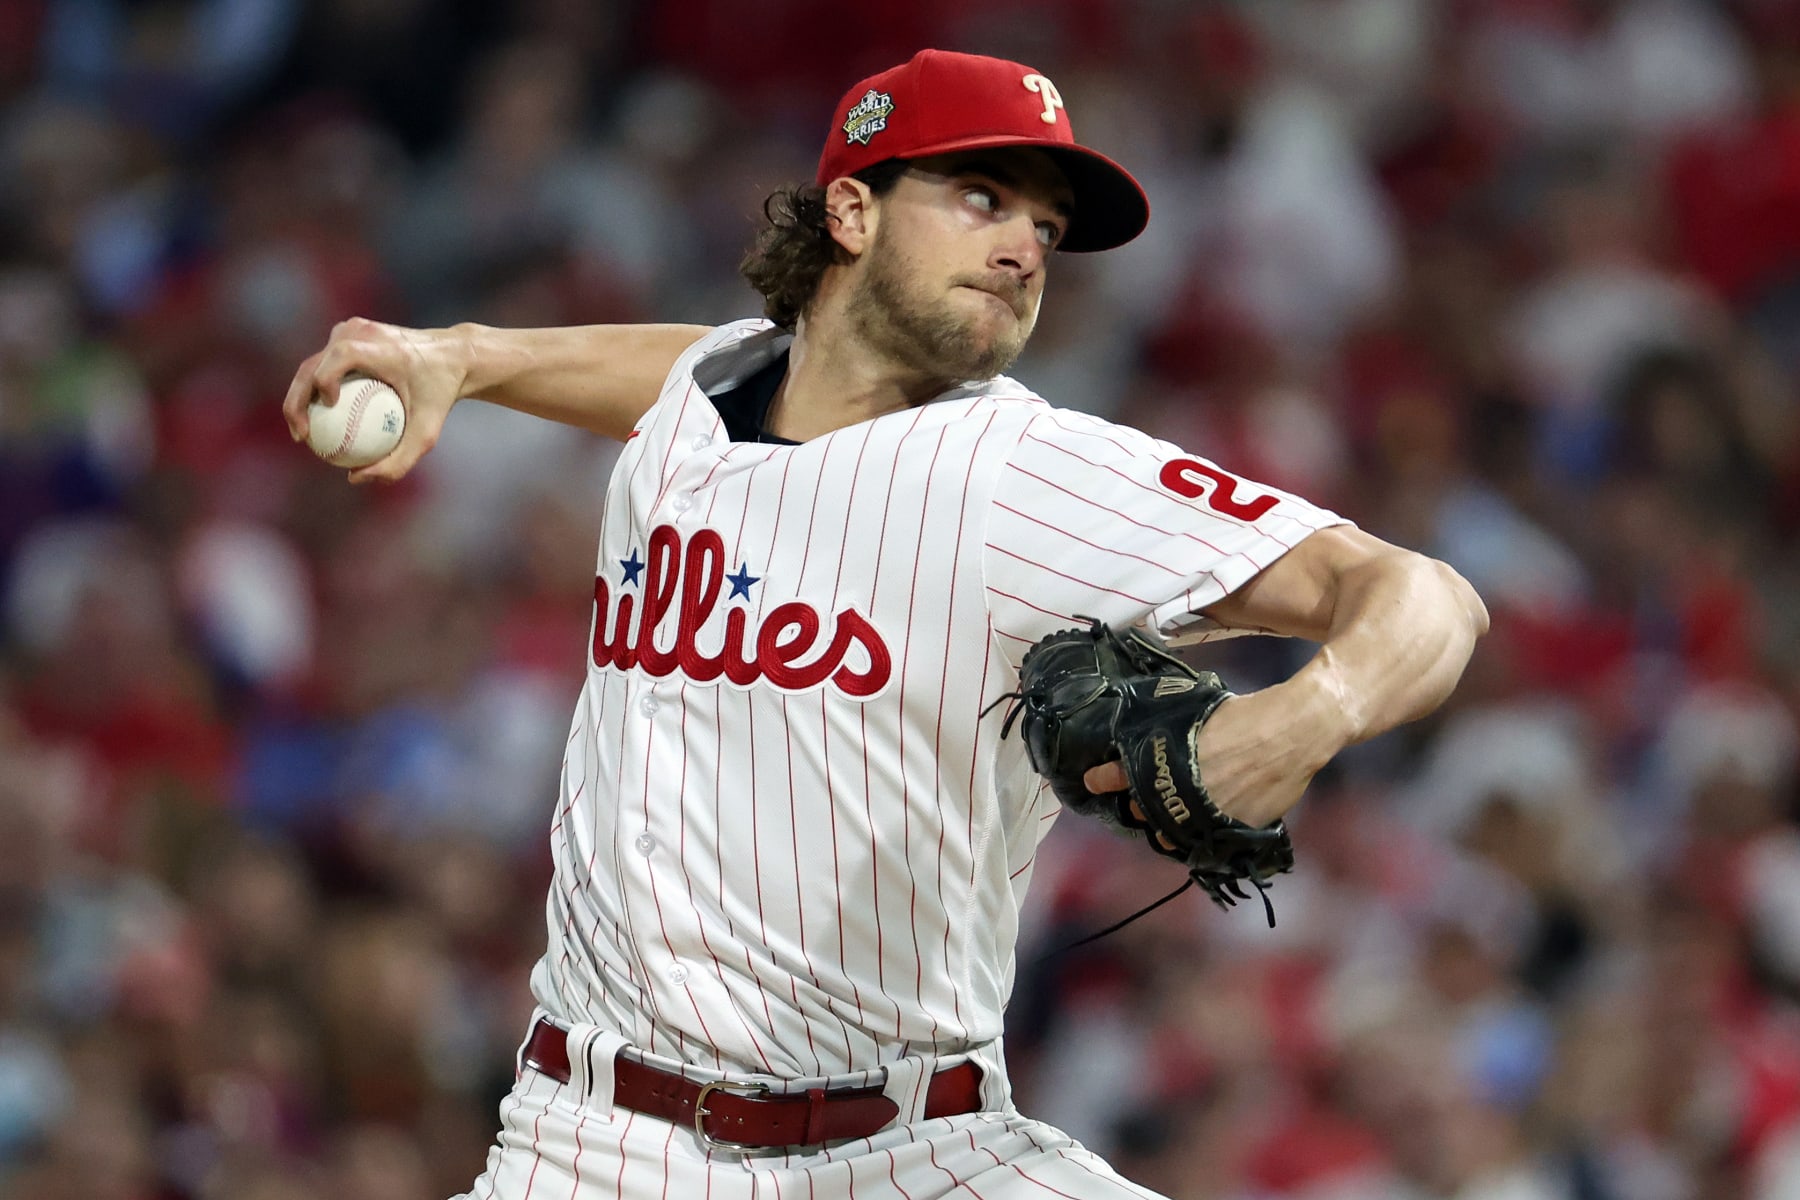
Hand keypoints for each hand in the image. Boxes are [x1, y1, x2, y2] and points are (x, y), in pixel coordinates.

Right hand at [283, 317, 469, 482]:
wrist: (452, 357)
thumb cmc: (440, 395)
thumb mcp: (427, 433)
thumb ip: (399, 461)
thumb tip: (355, 479)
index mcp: (380, 346)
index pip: (340, 357)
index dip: (323, 380)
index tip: (327, 408)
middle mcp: (360, 332)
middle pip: (313, 364)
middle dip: (297, 400)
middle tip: (301, 436)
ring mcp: (350, 329)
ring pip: (311, 364)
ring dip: (299, 396)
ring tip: (303, 432)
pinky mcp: (347, 333)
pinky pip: (323, 364)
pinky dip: (314, 389)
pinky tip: (315, 420)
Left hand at [1083, 682, 1347, 827]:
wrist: (1291, 733)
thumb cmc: (1245, 716)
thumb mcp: (1198, 713)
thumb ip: (1171, 730)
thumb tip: (1154, 729)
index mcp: (1167, 758)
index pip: (1121, 774)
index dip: (1105, 778)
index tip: (1094, 780)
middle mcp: (1179, 790)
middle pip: (1141, 809)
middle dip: (1137, 804)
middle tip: (1139, 797)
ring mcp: (1204, 814)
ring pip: (1168, 833)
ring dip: (1164, 827)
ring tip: (1166, 819)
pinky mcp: (1230, 830)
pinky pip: (1202, 842)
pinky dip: (1197, 835)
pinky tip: (1197, 827)